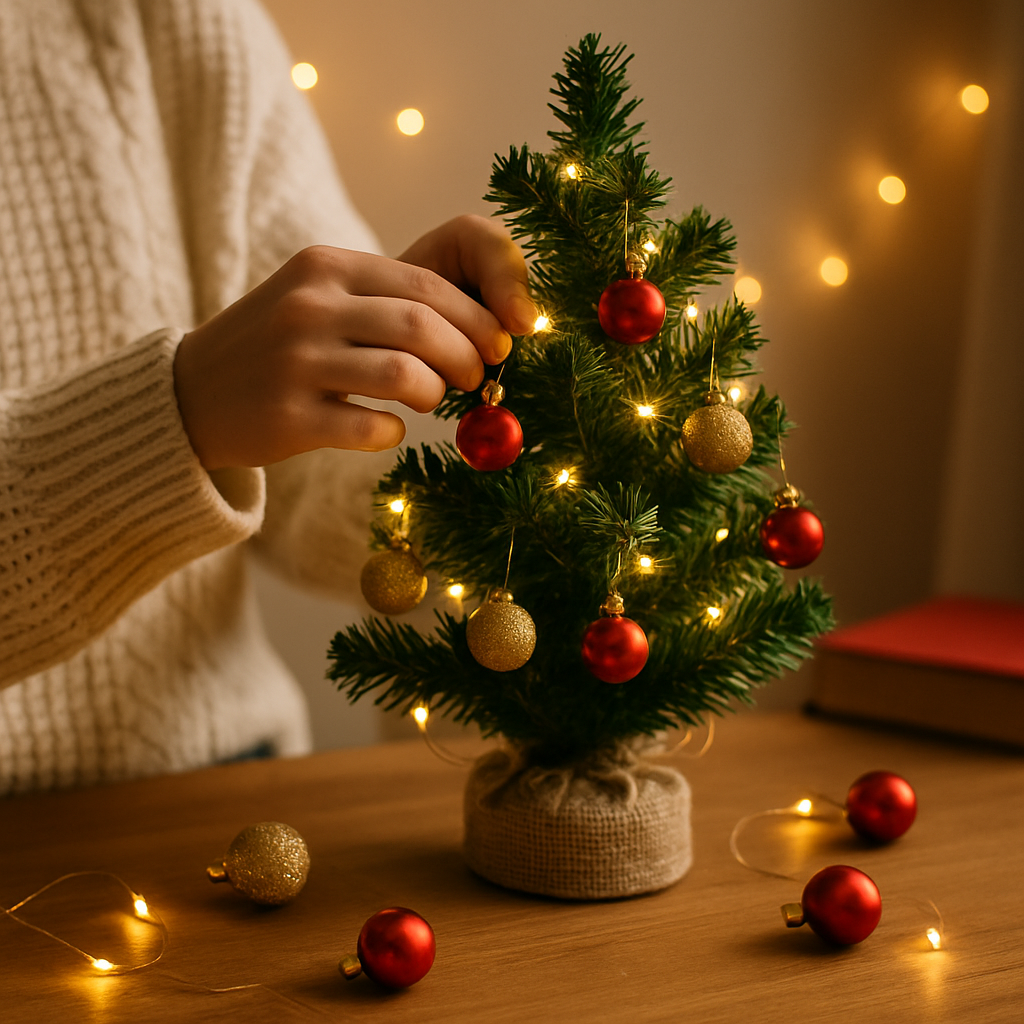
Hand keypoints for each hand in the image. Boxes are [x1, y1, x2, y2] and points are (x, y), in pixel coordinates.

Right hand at [173, 215, 534, 469]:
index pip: (425, 284)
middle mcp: (309, 307)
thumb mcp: (314, 299)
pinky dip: (393, 431)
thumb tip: (473, 328)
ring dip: (434, 393)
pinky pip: (371, 427)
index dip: (475, 317)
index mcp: (324, 267)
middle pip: (423, 327)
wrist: (188, 394)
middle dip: (467, 357)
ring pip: (403, 375)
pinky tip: (386, 429)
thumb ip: (381, 300)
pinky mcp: (287, 418)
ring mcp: (295, 363)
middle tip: (475, 378)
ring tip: (431, 400)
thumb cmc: (272, 345)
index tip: (497, 343)